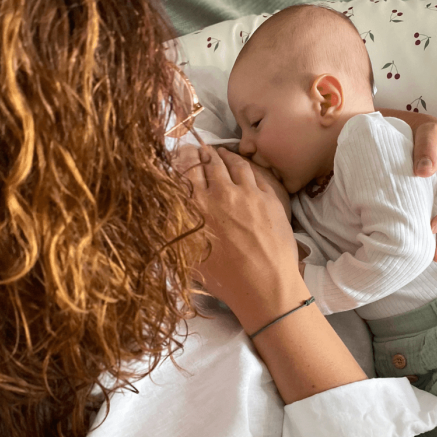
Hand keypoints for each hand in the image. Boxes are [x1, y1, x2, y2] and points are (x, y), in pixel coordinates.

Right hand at [172, 145, 302, 328]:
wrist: (265, 285)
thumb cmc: (224, 279)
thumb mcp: (188, 255)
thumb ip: (175, 230)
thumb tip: (166, 214)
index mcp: (196, 206)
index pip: (187, 169)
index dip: (185, 157)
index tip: (185, 154)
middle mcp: (221, 192)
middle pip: (211, 161)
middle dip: (205, 153)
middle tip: (203, 151)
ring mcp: (248, 193)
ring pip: (236, 164)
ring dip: (227, 156)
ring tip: (223, 154)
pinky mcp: (270, 198)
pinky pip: (256, 175)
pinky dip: (248, 168)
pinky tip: (246, 170)